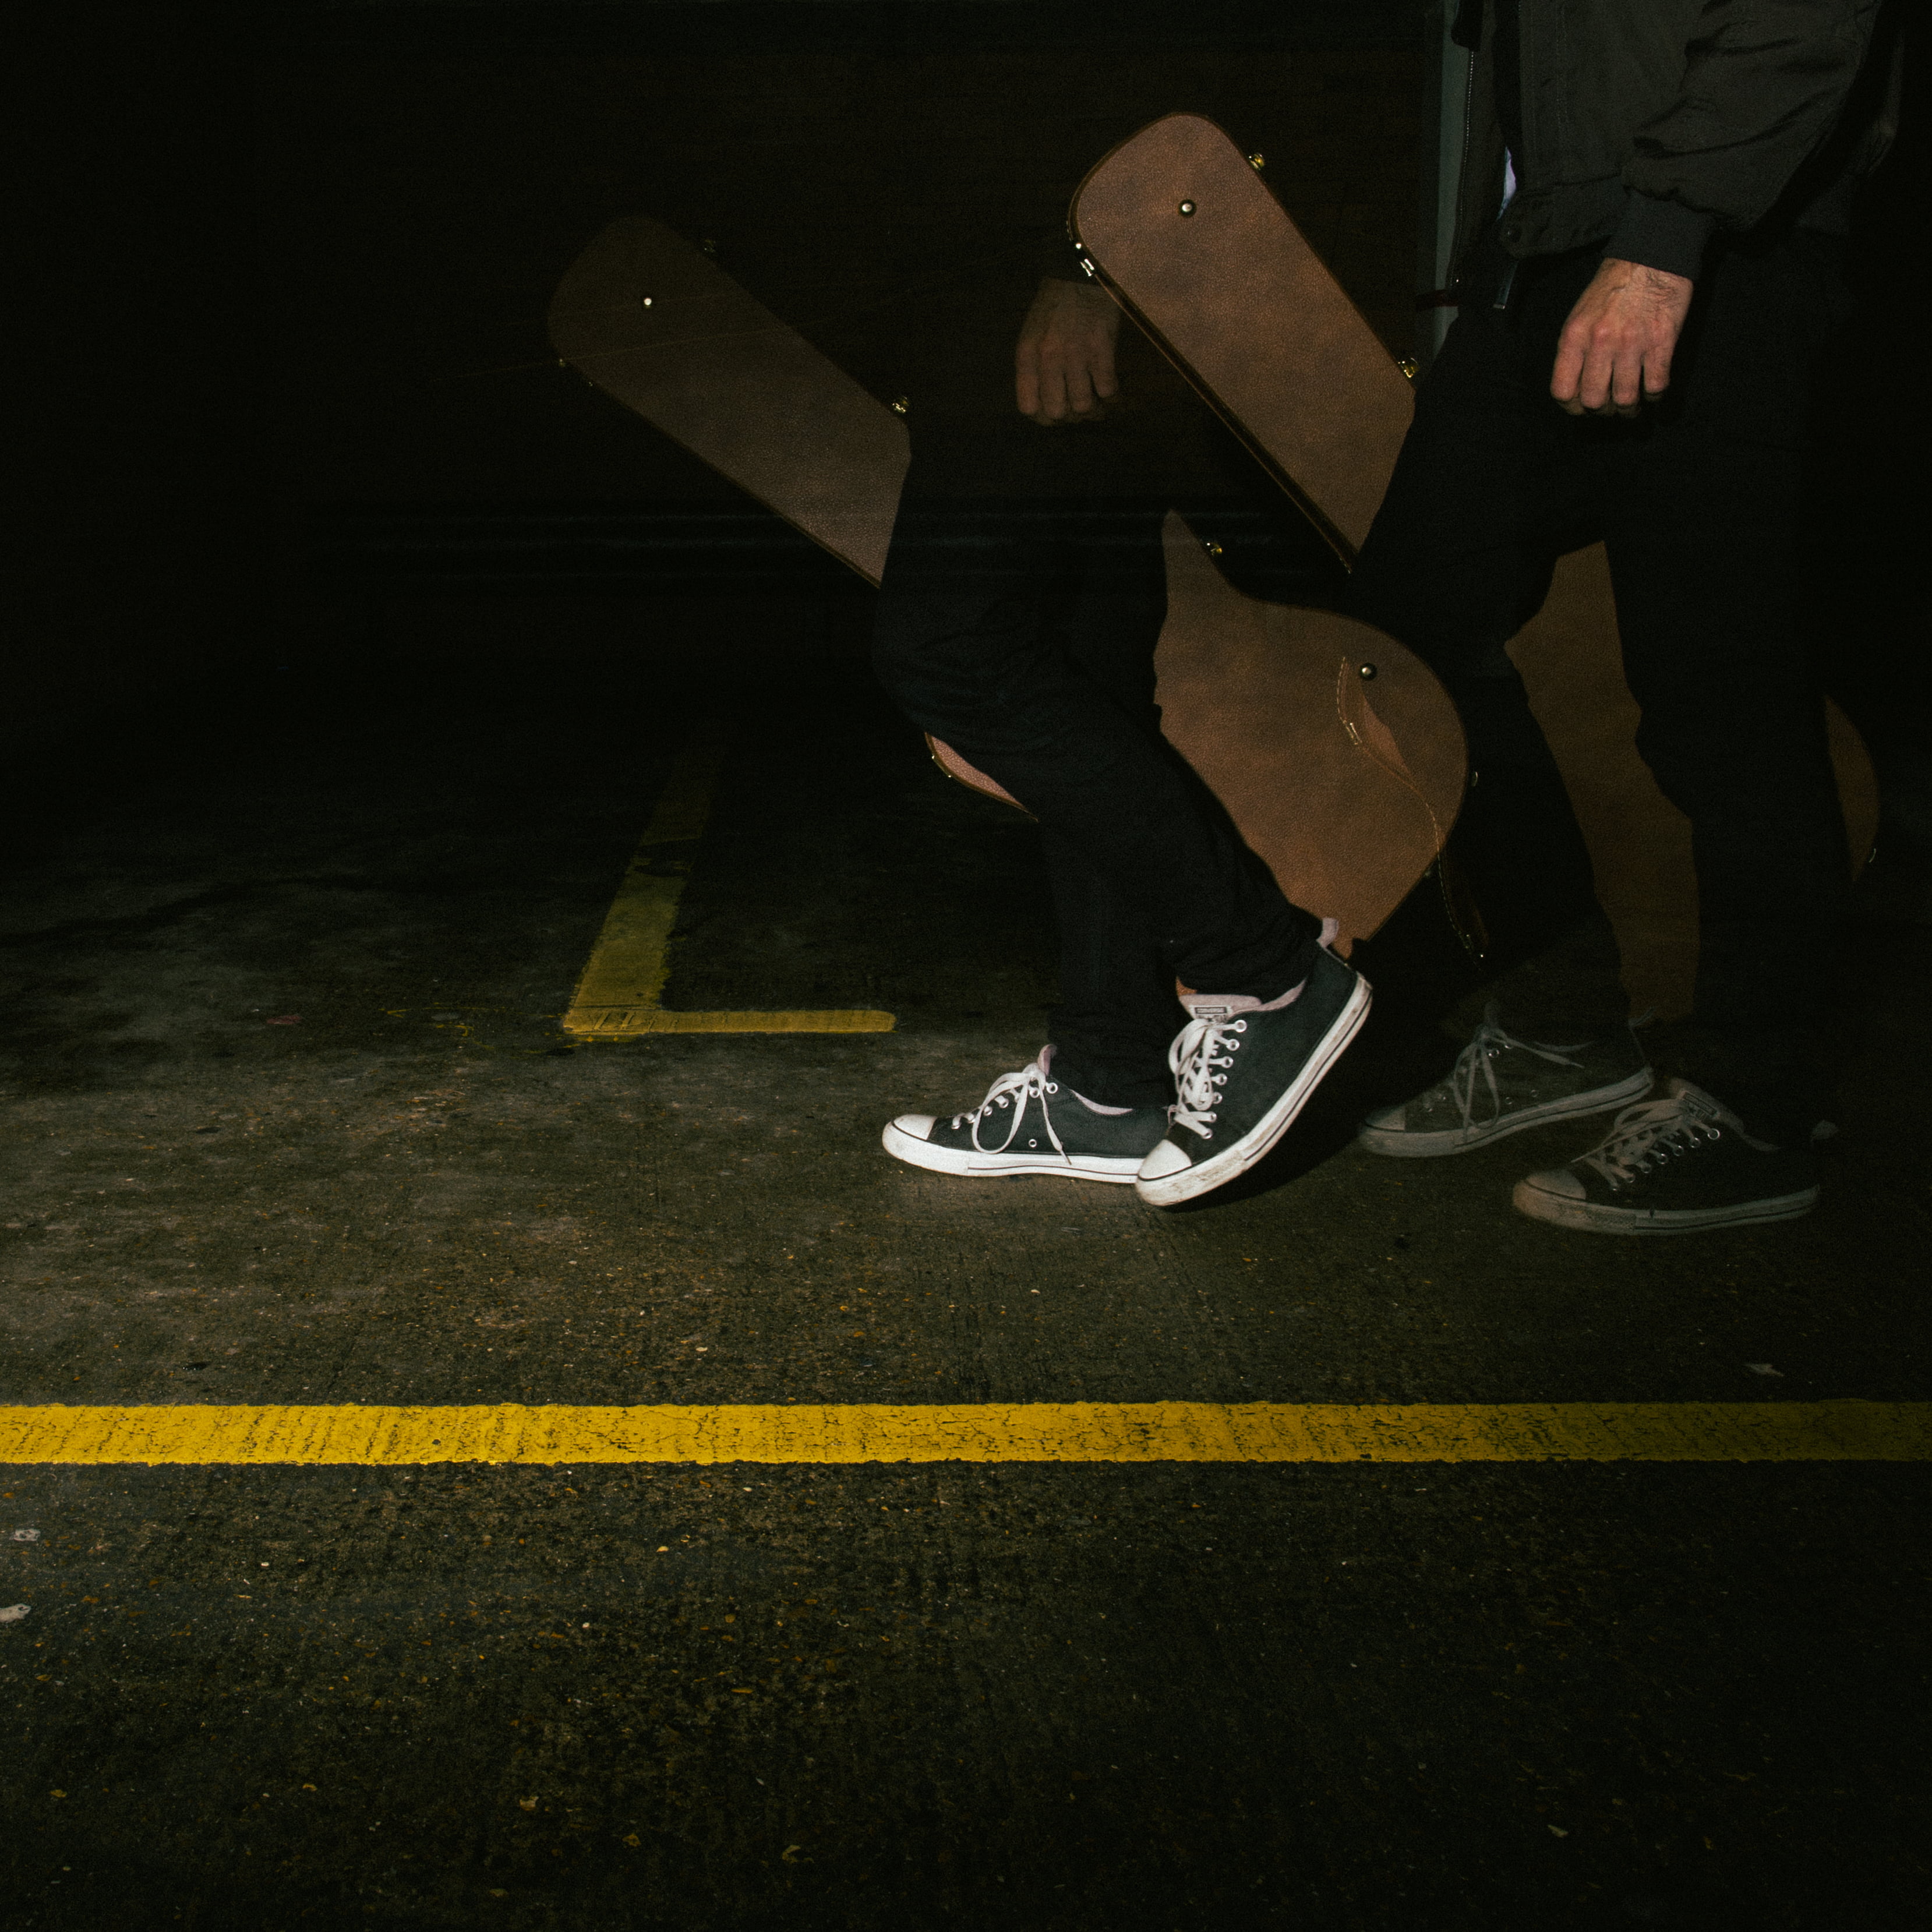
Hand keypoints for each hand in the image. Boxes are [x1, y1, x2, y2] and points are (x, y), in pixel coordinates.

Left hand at [1015, 275, 1120, 423]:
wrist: (1080, 273)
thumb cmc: (1056, 306)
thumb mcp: (1032, 336)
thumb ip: (1034, 368)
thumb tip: (1045, 406)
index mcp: (1027, 355)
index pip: (1029, 408)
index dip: (1044, 418)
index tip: (1057, 414)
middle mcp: (1047, 357)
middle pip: (1057, 412)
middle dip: (1070, 417)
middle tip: (1080, 409)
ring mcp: (1075, 353)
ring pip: (1083, 406)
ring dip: (1094, 410)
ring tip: (1099, 404)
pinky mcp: (1101, 348)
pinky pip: (1107, 390)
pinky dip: (1112, 397)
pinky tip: (1113, 393)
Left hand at [1550, 258, 1692, 417]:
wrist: (1651, 254)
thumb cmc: (1614, 285)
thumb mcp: (1581, 314)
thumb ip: (1575, 349)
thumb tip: (1577, 386)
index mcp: (1575, 336)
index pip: (1563, 390)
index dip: (1572, 407)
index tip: (1583, 408)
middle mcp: (1600, 342)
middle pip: (1594, 401)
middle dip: (1602, 412)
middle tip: (1611, 409)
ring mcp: (1632, 343)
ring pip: (1625, 398)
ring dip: (1629, 410)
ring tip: (1632, 408)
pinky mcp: (1662, 341)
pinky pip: (1656, 385)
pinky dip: (1655, 397)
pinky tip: (1653, 394)